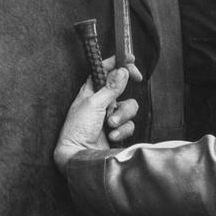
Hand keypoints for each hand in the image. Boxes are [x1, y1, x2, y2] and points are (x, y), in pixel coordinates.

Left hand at [54, 59, 139, 175]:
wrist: (79, 156)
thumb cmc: (77, 129)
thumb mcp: (93, 103)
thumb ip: (110, 87)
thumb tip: (122, 70)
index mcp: (91, 91)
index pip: (105, 70)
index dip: (118, 63)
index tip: (131, 60)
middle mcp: (102, 102)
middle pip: (122, 88)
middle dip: (125, 90)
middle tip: (137, 79)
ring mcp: (110, 117)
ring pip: (129, 107)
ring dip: (122, 115)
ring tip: (110, 124)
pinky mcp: (117, 130)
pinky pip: (129, 124)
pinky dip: (122, 130)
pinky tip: (112, 135)